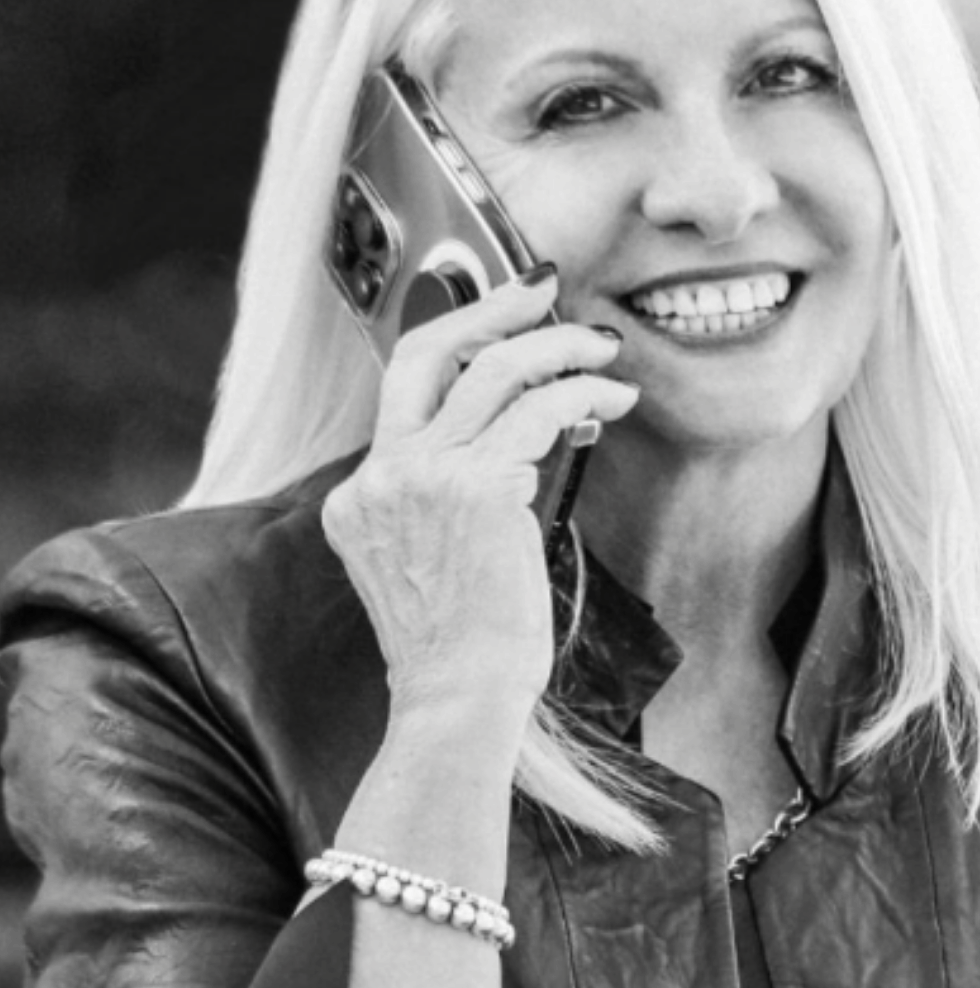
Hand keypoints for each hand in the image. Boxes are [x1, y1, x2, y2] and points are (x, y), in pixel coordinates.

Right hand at [322, 270, 636, 715]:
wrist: (458, 699)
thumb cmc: (462, 651)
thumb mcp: (433, 563)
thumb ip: (454, 500)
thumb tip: (529, 435)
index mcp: (360, 498)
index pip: (407, 397)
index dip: (466, 354)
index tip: (509, 335)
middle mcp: (382, 477)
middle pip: (426, 352)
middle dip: (489, 307)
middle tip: (540, 288)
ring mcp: (423, 477)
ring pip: (495, 369)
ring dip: (559, 348)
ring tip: (602, 352)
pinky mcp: (478, 486)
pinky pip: (541, 409)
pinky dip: (583, 392)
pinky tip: (610, 401)